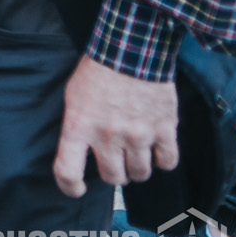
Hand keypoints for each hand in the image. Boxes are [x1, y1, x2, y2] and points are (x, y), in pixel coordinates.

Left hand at [53, 55, 179, 195]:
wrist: (131, 48)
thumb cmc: (98, 71)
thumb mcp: (73, 97)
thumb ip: (76, 127)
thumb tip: (78, 154)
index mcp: (79, 126)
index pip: (68, 172)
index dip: (70, 187)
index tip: (77, 189)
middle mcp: (108, 136)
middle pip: (113, 178)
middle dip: (114, 172)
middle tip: (115, 159)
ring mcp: (138, 134)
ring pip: (140, 174)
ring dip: (137, 167)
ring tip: (135, 152)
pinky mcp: (165, 129)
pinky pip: (168, 162)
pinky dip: (163, 159)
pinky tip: (157, 147)